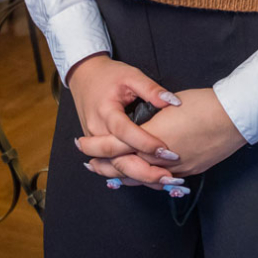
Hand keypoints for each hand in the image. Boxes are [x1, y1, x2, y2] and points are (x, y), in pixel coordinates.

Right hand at [68, 54, 182, 191]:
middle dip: (143, 170)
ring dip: (138, 177)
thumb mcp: (131, 75)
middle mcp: (97, 130)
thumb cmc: (109, 75)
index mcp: (106, 111)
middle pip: (116, 158)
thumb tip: (173, 102)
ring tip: (163, 182)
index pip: (125, 132)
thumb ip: (151, 89)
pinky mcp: (97, 146)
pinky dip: (130, 175)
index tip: (167, 149)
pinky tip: (150, 180)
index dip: (145, 143)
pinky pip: (112, 164)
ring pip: (114, 166)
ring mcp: (94, 141)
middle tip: (168, 176)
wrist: (84, 76)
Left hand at [84, 88, 244, 191]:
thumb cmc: (202, 104)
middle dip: (105, 167)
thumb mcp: (169, 105)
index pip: (116, 146)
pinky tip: (141, 178)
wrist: (234, 116)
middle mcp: (161, 157)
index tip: (83, 146)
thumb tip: (140, 124)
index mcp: (152, 136)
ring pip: (143, 178)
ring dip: (124, 176)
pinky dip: (147, 180)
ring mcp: (176, 168)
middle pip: (125, 167)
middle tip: (89, 165)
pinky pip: (161, 181)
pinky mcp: (189, 171)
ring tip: (108, 175)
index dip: (97, 147)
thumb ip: (151, 118)